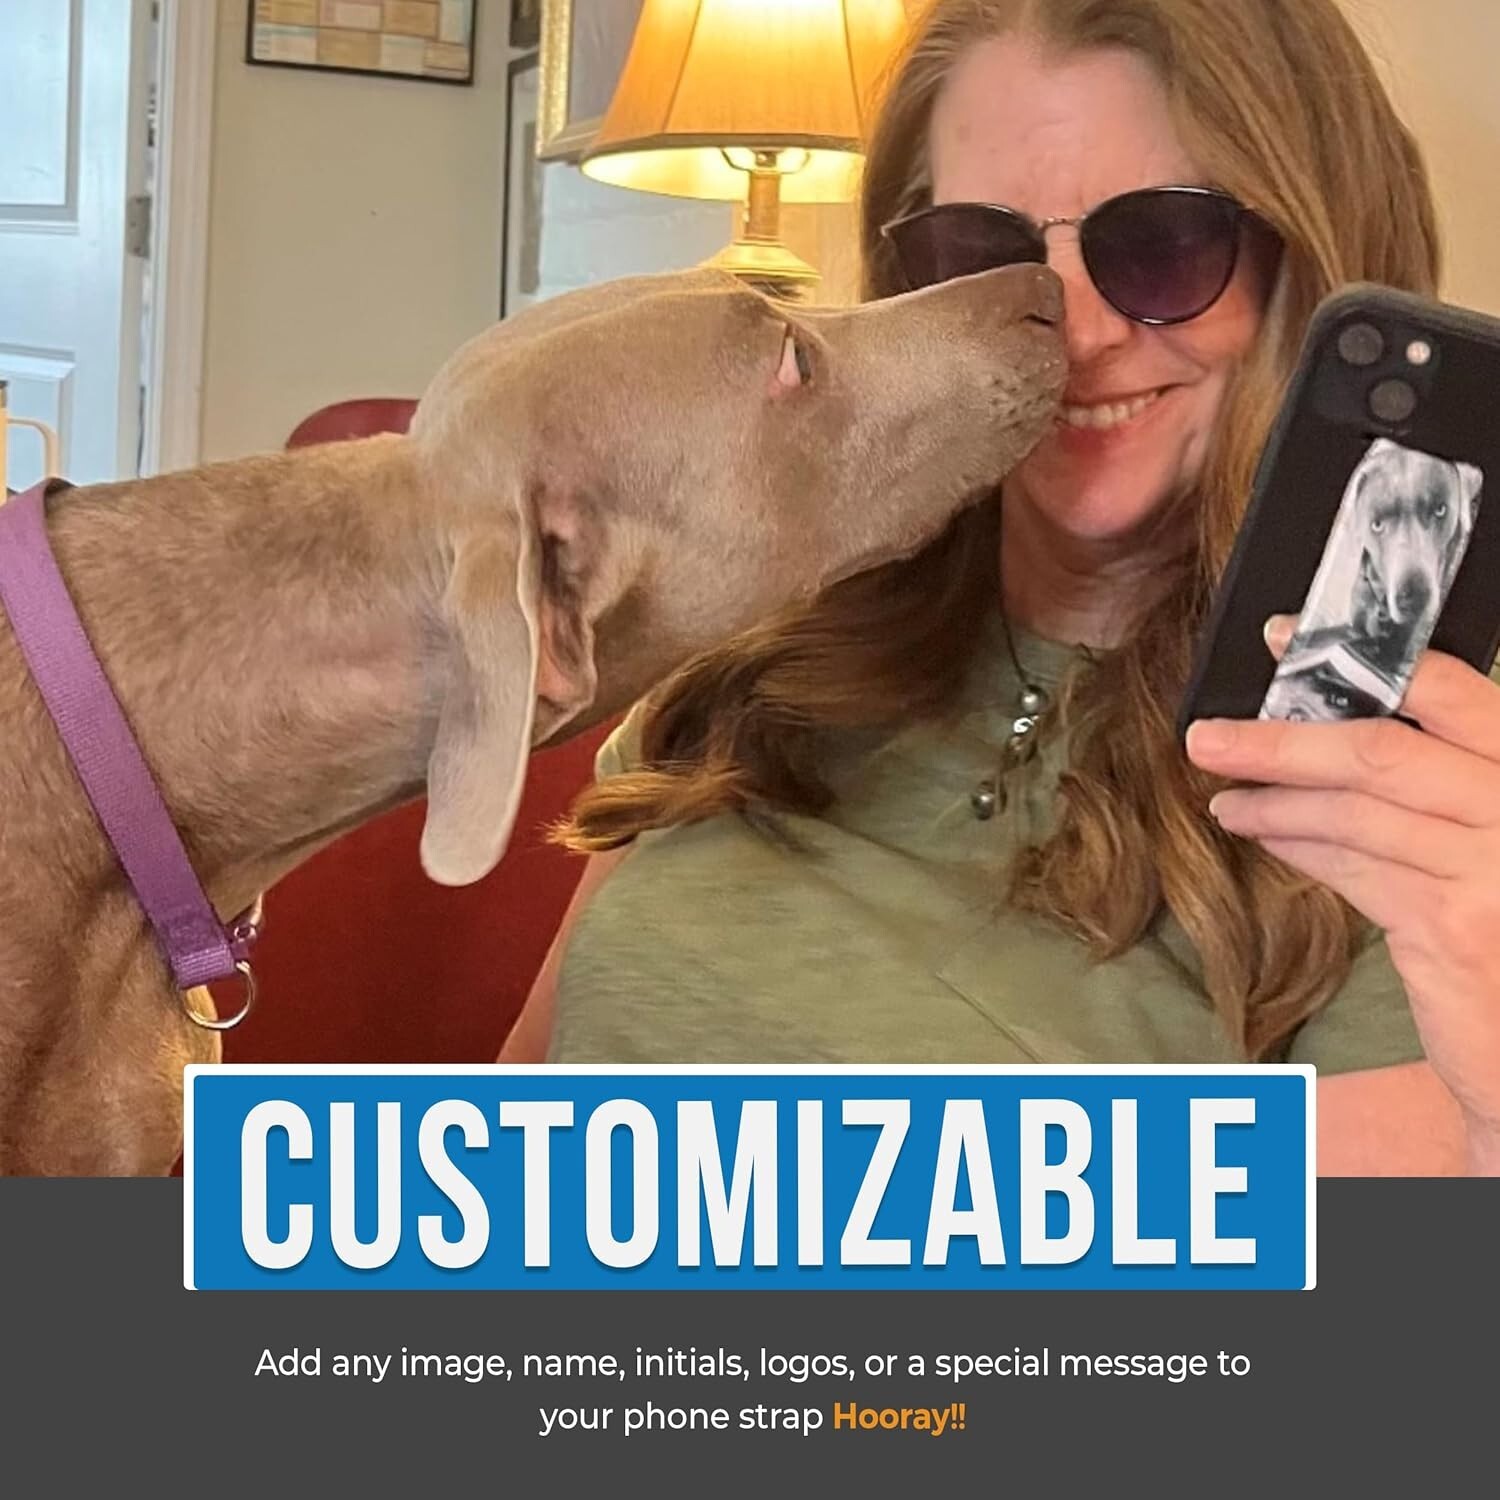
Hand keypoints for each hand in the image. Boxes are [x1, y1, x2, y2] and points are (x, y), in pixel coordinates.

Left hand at [1185, 616, 1499, 1167]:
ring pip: (1356, 813)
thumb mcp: (1483, 834)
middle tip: (1209, 736)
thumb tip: (1326, 722)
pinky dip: (1301, 847)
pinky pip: (1356, 870)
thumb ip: (1432, 781)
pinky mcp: (1455, 924)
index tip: (1284, 639)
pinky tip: (1263, 834)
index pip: (1456, 691)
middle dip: (1282, 741)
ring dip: (1276, 802)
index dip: (1365, 659)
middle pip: (1382, 752)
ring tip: (1225, 796)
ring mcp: (1495, 866)